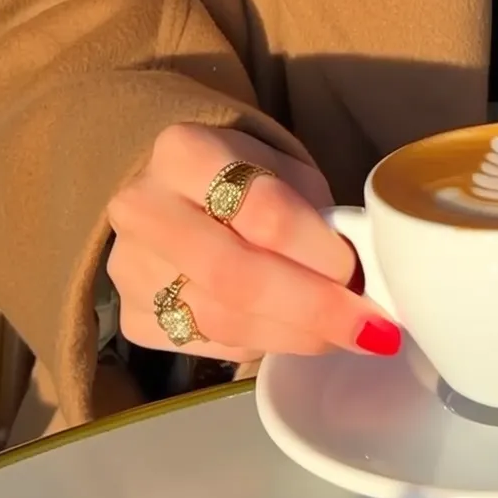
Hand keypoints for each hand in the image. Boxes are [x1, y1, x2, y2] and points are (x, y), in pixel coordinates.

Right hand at [106, 125, 399, 363]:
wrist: (177, 191)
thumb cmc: (244, 176)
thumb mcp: (284, 170)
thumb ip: (314, 214)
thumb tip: (359, 280)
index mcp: (184, 152)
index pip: (260, 209)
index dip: (315, 248)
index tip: (356, 270)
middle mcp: (144, 210)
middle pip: (234, 274)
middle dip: (310, 307)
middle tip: (366, 326)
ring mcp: (131, 269)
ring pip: (221, 320)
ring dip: (295, 335)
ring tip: (344, 335)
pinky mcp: (134, 318)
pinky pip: (210, 345)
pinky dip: (263, 345)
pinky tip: (294, 334)